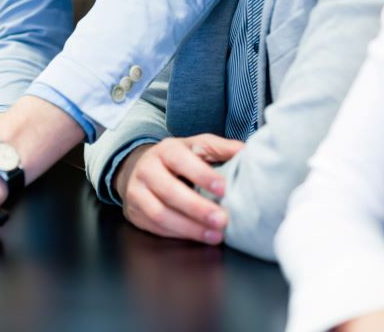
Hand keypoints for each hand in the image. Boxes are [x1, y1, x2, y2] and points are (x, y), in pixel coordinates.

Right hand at [114, 134, 244, 244]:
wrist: (143, 169)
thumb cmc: (178, 160)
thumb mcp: (198, 147)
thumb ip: (221, 149)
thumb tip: (249, 151)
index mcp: (166, 150)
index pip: (181, 160)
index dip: (202, 175)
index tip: (223, 188)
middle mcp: (147, 169)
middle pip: (169, 191)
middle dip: (197, 208)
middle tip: (222, 220)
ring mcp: (137, 192)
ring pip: (160, 213)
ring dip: (189, 227)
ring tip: (214, 235)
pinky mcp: (135, 213)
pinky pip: (156, 228)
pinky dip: (179, 235)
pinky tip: (198, 237)